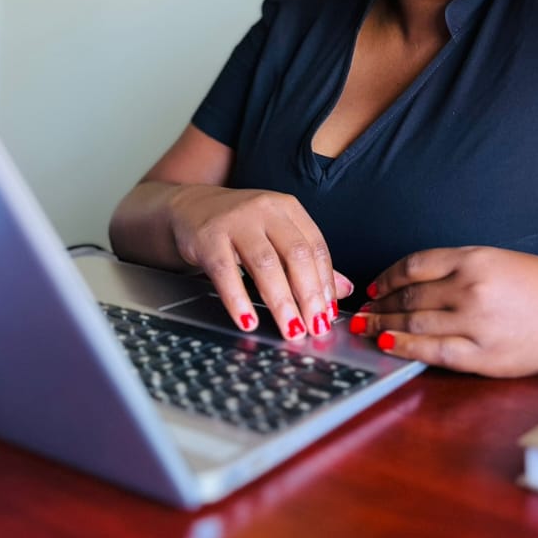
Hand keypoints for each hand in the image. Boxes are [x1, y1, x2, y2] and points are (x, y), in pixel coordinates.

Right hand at [166, 184, 352, 339]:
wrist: (192, 207)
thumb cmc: (242, 227)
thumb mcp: (277, 235)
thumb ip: (309, 261)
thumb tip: (345, 290)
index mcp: (288, 209)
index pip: (316, 247)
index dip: (326, 283)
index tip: (330, 313)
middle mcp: (265, 210)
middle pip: (295, 255)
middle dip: (309, 295)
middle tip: (315, 327)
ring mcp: (236, 222)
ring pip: (265, 264)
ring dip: (281, 302)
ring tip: (291, 329)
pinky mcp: (209, 237)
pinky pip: (226, 272)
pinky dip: (239, 299)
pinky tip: (249, 321)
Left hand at [351, 246, 537, 376]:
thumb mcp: (499, 260)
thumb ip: (460, 268)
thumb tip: (416, 283)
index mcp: (475, 259)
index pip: (415, 266)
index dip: (388, 277)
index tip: (376, 287)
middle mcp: (472, 288)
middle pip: (410, 296)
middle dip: (381, 305)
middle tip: (361, 312)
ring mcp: (477, 323)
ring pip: (416, 322)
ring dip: (385, 325)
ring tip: (367, 329)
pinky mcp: (485, 355)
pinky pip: (434, 351)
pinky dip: (406, 347)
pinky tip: (389, 346)